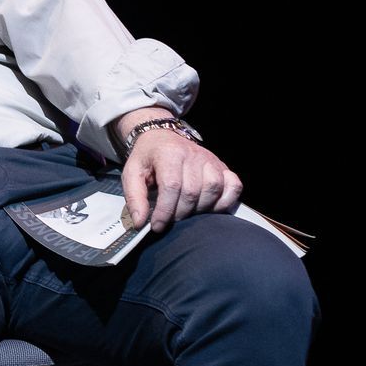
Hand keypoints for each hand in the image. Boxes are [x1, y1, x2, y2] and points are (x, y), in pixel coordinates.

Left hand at [121, 130, 242, 231]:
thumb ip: (134, 198)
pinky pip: (234, 186)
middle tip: (169, 221)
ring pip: (213, 189)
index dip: (165, 210)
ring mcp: (211, 160)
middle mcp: (194, 154)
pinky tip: (210, 208)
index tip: (157, 226)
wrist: (162, 139)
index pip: (172, 185)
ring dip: (200, 209)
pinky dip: (225, 201)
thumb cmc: (147, 159)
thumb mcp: (132, 174)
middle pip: (192, 191)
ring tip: (186, 214)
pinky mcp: (222, 167)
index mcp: (169, 153)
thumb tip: (140, 222)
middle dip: (180, 213)